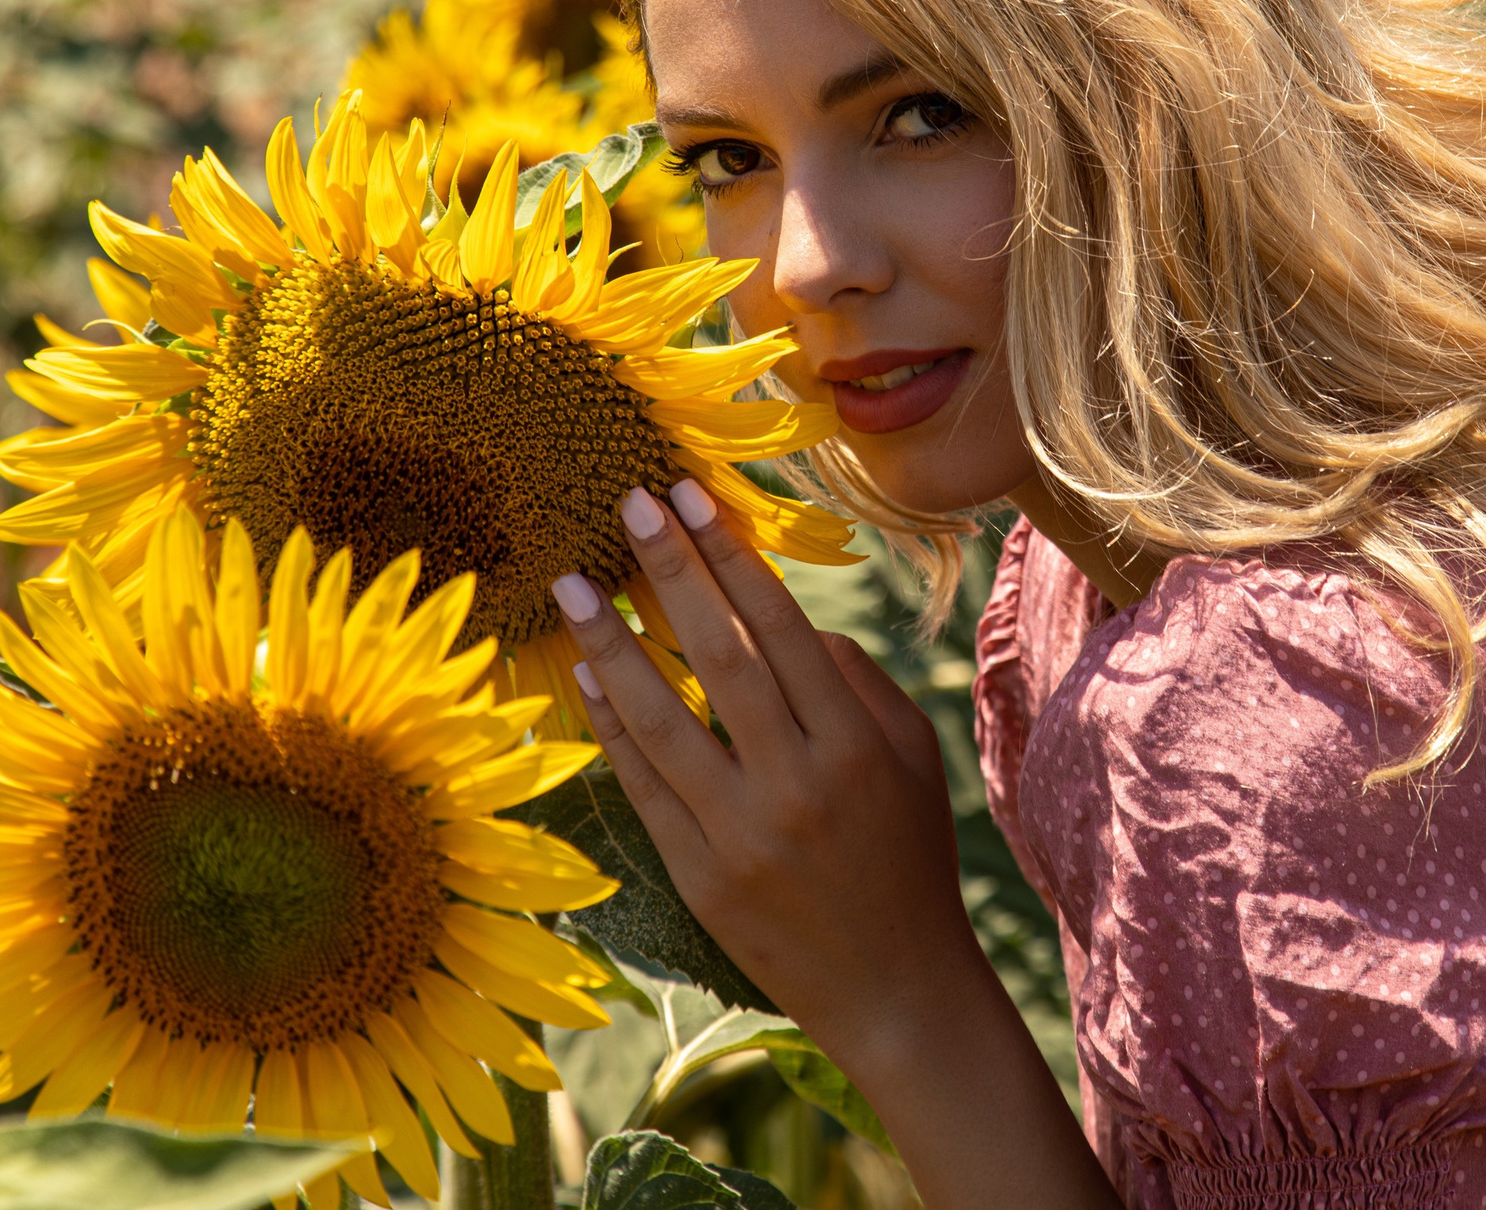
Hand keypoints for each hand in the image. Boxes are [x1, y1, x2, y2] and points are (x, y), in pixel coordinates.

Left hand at [554, 482, 1118, 1209]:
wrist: (896, 988)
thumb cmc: (910, 857)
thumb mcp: (913, 756)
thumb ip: (855, 681)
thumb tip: (785, 622)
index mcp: (853, 743)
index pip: (778, 625)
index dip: (729, 555)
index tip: (689, 496)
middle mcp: (795, 782)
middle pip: (717, 654)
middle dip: (668, 571)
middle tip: (626, 505)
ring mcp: (740, 833)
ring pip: (662, 717)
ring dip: (610, 643)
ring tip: (572, 583)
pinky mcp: (699, 875)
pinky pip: (643, 784)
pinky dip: (611, 725)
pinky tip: (586, 674)